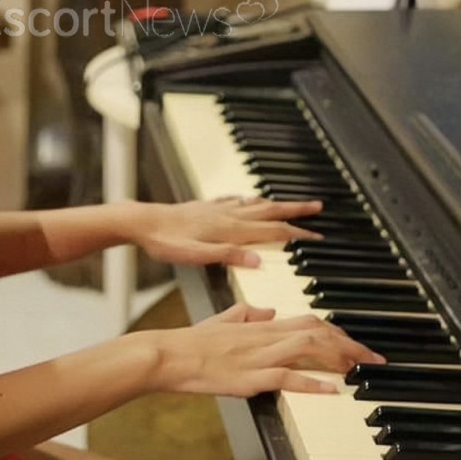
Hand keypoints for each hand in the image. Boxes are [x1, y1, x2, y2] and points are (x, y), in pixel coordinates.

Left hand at [128, 198, 324, 267]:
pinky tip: (249, 199)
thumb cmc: (166, 242)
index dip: (297, 233)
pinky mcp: (206, 206)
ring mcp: (218, 208)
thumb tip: (258, 260)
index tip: (317, 235)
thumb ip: (228, 257)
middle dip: (296, 209)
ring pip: (255, 203)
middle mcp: (228, 215)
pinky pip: (236, 200)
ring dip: (277, 202)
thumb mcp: (196, 256)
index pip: (272, 230)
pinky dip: (250, 199)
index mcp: (230, 229)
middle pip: (270, 210)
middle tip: (318, 206)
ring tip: (292, 202)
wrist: (143, 221)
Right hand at [142, 304, 385, 396]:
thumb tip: (269, 311)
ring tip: (359, 369)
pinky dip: (311, 383)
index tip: (355, 342)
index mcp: (260, 324)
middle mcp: (264, 336)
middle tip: (372, 359)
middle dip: (349, 345)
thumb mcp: (224, 320)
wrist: (169, 354)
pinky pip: (286, 377)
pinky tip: (330, 389)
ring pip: (307, 348)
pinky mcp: (249, 377)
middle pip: (317, 332)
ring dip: (337, 358)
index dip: (336, 330)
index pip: (308, 321)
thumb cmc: (192, 341)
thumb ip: (248, 314)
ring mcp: (258, 355)